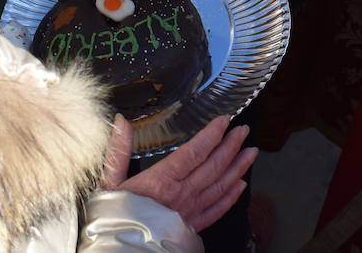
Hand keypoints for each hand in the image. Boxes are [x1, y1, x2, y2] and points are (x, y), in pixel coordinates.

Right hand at [102, 114, 256, 231]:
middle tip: (243, 131)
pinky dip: (231, 196)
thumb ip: (119, 150)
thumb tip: (121, 122)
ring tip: (251, 152)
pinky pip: (217, 209)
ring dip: (238, 167)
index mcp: (162, 180)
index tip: (224, 121)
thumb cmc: (113, 217)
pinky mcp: (192, 227)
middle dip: (231, 146)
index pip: (194, 152)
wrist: (117, 251)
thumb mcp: (110, 181)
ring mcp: (189, 212)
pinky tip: (240, 185)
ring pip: (220, 186)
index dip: (212, 135)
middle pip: (213, 166)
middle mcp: (181, 195)